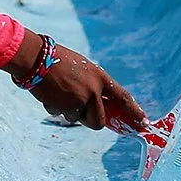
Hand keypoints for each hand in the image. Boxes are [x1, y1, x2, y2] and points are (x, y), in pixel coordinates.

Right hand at [7, 32, 145, 134]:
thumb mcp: (82, 69)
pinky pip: (62, 115)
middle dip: (90, 120)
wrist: (36, 58)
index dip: (134, 111)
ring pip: (77, 118)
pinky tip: (50, 92)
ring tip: (59, 91)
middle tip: (80, 111)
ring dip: (68, 111)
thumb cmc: (58, 60)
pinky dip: (55, 107)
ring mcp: (79, 100)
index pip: (123, 97)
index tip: (144, 123)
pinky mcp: (64, 107)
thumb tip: (96, 108)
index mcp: (100, 77)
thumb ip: (92, 86)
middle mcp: (93, 90)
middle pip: (99, 121)